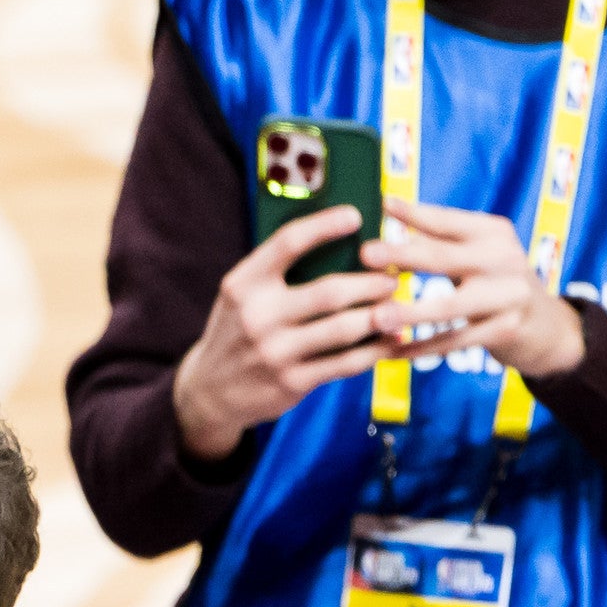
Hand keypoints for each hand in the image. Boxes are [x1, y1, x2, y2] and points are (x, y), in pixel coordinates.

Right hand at [168, 206, 451, 464]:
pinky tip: (390, 339)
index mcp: (242, 284)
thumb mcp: (242, 296)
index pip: (287, 244)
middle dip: (372, 282)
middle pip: (330, 292)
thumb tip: (345, 247)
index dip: (324, 226)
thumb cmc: (239, 331)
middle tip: (392, 277)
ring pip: (345, 328)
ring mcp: (275, 352)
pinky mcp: (292, 382)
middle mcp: (256, 317)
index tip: (356, 215)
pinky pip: (347, 363)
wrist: (210, 391)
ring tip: (396, 306)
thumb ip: (280, 273)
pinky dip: (376, 349)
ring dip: (381, 315)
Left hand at [366, 197, 582, 380]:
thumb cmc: (494, 281)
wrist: (546, 325)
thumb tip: (389, 213)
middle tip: (365, 254)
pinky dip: (421, 348)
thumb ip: (438, 239)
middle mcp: (504, 259)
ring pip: (451, 307)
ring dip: (411, 313)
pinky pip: (455, 341)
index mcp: (493, 233)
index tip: (382, 204)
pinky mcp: (505, 330)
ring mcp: (508, 296)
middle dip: (403, 255)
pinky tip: (391, 352)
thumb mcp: (477, 253)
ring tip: (376, 316)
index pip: (448, 221)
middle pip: (445, 258)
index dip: (415, 213)